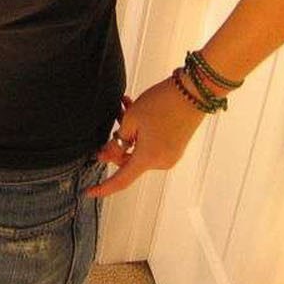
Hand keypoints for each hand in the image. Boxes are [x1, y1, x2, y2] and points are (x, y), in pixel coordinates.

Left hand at [84, 78, 208, 198]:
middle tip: (114, 118)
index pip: (121, 180)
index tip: (89, 191)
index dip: (104, 187)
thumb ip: (117, 140)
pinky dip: (142, 133)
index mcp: (148, 159)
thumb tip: (107, 155)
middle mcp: (161, 162)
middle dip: (117, 142)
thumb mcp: (132, 119)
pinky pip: (151, 145)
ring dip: (130, 132)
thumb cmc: (162, 104)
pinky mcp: (175, 146)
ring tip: (125, 105)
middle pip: (129, 160)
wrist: (194, 92)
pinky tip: (137, 110)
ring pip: (139, 149)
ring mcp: (170, 155)